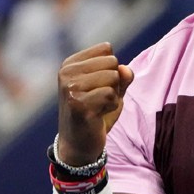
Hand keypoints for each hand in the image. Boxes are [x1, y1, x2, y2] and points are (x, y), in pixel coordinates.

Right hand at [57, 43, 133, 165]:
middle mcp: (66, 73)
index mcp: (70, 64)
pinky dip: (111, 107)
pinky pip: (112, 96)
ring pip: (114, 78)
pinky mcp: (78, 104)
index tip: (97, 87)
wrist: (78, 145)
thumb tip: (126, 70)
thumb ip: (122, 76)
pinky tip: (97, 116)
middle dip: (113, 83)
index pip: (106, 49)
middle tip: (98, 100)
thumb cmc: (95, 113)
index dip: (111, 69)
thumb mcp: (111, 90)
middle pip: (112, 62)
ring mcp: (70, 88)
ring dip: (113, 96)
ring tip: (97, 108)